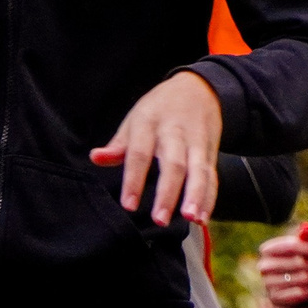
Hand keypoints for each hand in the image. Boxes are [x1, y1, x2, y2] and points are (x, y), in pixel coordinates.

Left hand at [89, 70, 222, 226]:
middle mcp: (175, 133)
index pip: (140, 153)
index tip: (129, 205)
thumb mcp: (135, 119)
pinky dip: (210, 197)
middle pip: (173, 164)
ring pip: (198, 170)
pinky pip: (212, 175)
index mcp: (149, 123)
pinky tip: (203, 216)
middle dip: (168, 193)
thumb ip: (117, 144)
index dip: (134, 180)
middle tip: (160, 219)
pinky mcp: (210, 151)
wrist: (198, 88)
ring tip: (191, 218)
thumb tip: (95, 158)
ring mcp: (196, 142)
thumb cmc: (159, 109)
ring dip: (196, 195)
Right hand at [257, 226, 307, 307]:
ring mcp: (267, 284)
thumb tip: (306, 226)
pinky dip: (307, 292)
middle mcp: (263, 266)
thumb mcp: (303, 250)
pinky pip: (299, 293)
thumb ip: (305, 238)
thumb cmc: (301, 264)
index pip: (291, 245)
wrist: (296, 291)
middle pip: (299, 263)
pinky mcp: (274, 299)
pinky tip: (305, 291)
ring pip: (302, 278)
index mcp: (267, 250)